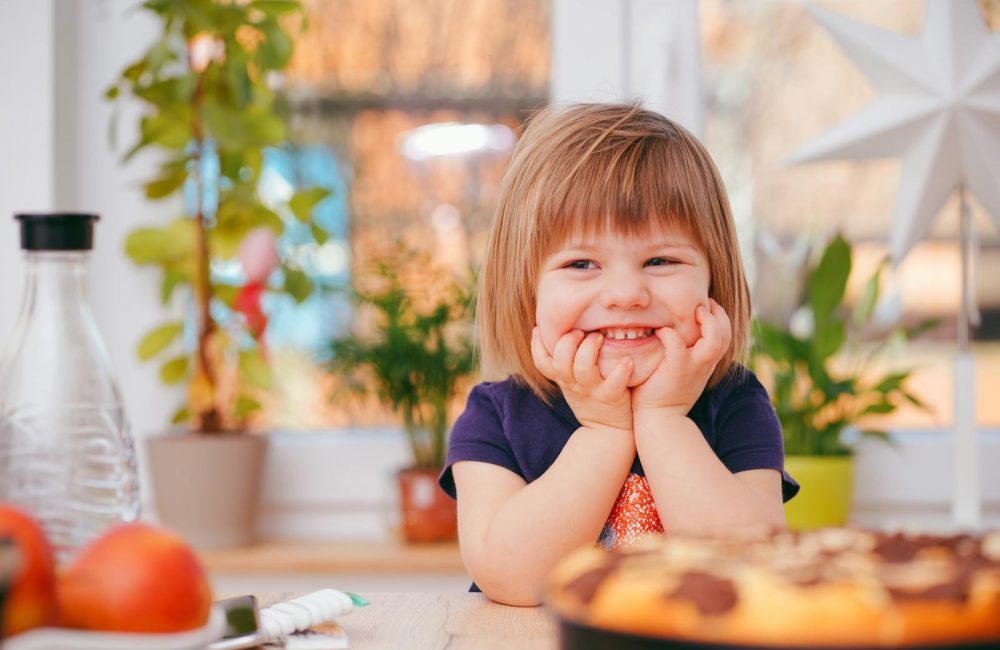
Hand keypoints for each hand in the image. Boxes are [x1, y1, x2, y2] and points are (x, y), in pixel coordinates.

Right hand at [531, 327, 633, 433]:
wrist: (608, 431)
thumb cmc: (591, 399)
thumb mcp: (571, 383)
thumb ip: (566, 362)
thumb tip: (562, 331)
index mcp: (563, 379)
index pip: (541, 362)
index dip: (536, 345)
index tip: (540, 327)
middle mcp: (573, 384)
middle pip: (560, 362)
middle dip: (567, 342)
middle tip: (580, 331)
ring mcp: (592, 391)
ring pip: (583, 369)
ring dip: (589, 349)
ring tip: (599, 337)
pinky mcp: (611, 397)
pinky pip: (614, 384)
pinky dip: (620, 371)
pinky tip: (627, 361)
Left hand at [631, 299, 731, 415]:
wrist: (658, 420)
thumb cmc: (663, 394)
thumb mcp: (681, 372)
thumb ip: (684, 354)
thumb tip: (675, 333)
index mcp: (706, 363)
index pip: (724, 336)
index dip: (720, 318)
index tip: (708, 306)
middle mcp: (704, 364)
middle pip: (725, 335)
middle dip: (719, 315)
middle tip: (704, 304)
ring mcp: (692, 368)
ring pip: (714, 341)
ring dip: (707, 322)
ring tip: (694, 311)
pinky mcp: (676, 371)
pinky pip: (678, 347)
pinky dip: (670, 335)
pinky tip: (661, 331)